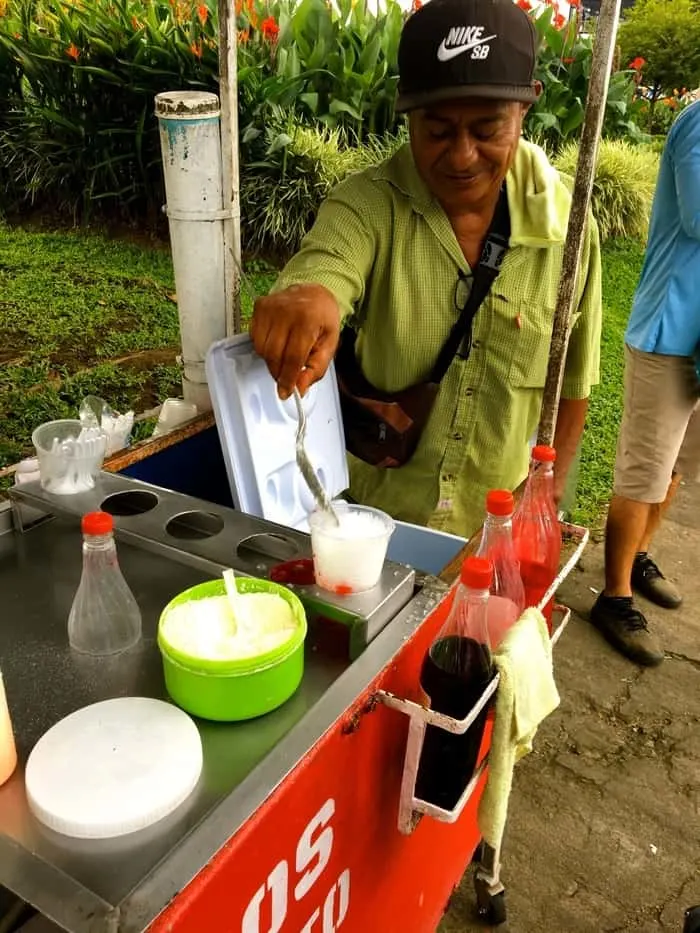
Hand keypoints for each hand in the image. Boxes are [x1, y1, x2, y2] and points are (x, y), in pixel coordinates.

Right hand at [250, 284, 340, 398]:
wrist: (314, 293)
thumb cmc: (323, 318)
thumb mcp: (330, 345)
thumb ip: (316, 369)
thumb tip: (299, 388)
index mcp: (308, 320)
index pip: (292, 357)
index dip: (288, 379)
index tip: (286, 392)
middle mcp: (286, 311)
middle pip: (274, 355)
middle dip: (279, 373)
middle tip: (286, 378)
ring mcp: (270, 308)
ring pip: (262, 349)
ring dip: (272, 361)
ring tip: (285, 356)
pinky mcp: (259, 307)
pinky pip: (255, 338)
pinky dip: (264, 348)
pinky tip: (277, 343)